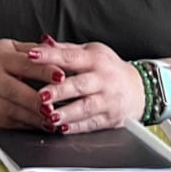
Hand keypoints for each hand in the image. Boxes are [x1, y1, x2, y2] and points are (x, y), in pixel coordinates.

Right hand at [0, 39, 63, 126]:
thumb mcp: (7, 47)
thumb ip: (31, 48)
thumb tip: (55, 49)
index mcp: (2, 58)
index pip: (25, 64)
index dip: (43, 70)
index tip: (61, 76)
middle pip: (17, 91)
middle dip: (37, 101)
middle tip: (56, 106)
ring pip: (14, 111)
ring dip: (34, 118)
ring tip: (53, 121)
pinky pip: (9, 123)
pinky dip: (26, 126)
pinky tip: (40, 126)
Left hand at [27, 39, 145, 132]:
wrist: (139, 89)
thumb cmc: (109, 68)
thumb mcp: (91, 52)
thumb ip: (66, 50)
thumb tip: (43, 42)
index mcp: (95, 58)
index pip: (70, 56)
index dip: (50, 56)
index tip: (31, 56)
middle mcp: (103, 78)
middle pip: (79, 84)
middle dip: (59, 91)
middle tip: (41, 95)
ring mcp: (108, 99)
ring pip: (86, 107)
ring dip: (67, 112)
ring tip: (50, 116)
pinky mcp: (111, 118)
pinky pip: (92, 124)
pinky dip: (77, 127)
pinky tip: (63, 129)